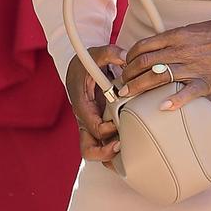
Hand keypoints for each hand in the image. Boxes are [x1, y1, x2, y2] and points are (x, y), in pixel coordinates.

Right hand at [65, 45, 125, 164]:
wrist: (79, 68)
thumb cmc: (86, 63)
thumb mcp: (95, 53)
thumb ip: (109, 53)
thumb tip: (125, 58)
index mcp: (82, 105)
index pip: (92, 126)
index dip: (106, 129)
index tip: (118, 123)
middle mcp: (86, 120)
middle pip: (89, 149)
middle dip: (105, 152)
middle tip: (122, 145)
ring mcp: (92, 125)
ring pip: (97, 151)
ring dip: (110, 156)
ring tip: (129, 152)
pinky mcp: (100, 125)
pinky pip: (104, 145)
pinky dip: (114, 151)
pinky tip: (132, 148)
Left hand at [119, 19, 210, 110]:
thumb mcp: (191, 30)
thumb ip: (172, 39)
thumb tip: (153, 48)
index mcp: (176, 36)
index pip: (142, 46)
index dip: (128, 58)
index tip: (124, 66)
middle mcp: (180, 51)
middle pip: (144, 63)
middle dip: (128, 75)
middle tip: (121, 83)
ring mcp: (192, 67)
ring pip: (157, 77)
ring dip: (138, 87)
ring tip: (128, 95)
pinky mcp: (205, 82)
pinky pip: (187, 93)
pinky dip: (173, 101)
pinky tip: (161, 107)